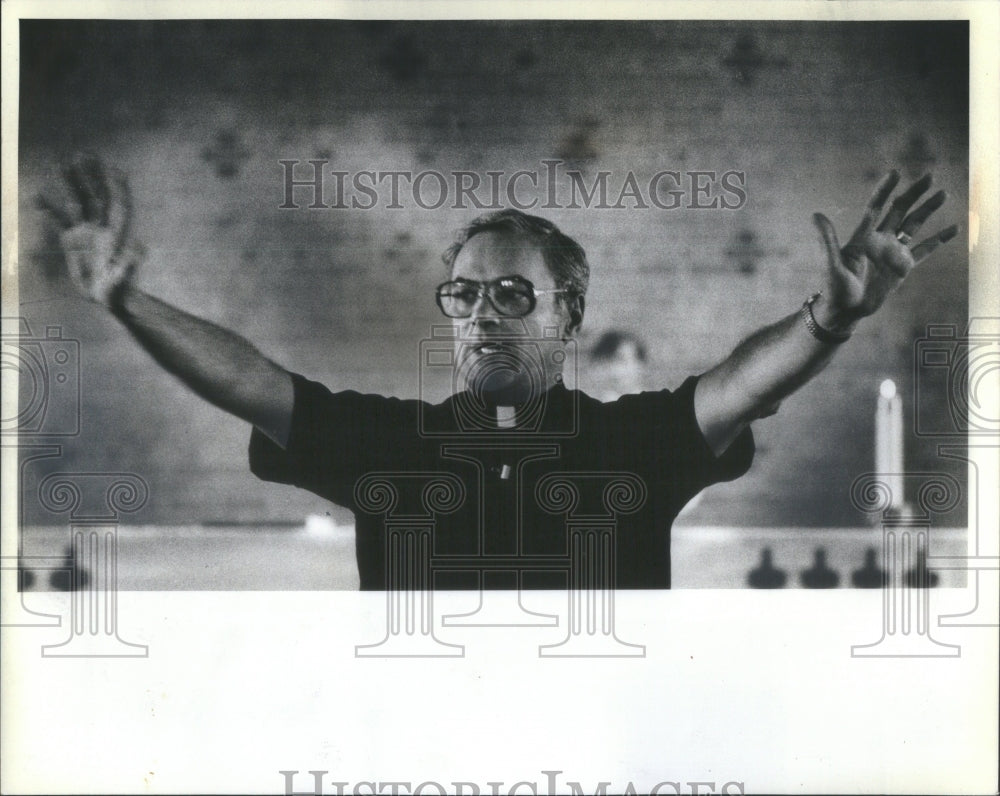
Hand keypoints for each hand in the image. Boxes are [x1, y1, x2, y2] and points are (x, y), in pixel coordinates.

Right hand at [38, 153, 143, 307]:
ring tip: (61, 164)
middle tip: (83, 154)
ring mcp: (86, 232)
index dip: (118, 187)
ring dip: (70, 184)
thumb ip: (130, 263)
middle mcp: (102, 227)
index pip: (118, 204)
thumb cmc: (118, 290)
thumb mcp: (123, 278)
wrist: (107, 298)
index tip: (115, 168)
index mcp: (117, 233)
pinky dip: (50, 209)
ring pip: (77, 202)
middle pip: (96, 196)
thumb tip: (141, 248)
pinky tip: (38, 197)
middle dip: (90, 176)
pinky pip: (60, 220)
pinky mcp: (72, 240)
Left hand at [811, 171, 957, 331]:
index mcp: (863, 237)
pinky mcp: (903, 266)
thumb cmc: (835, 289)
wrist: (846, 310)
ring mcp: (893, 252)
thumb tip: (815, 216)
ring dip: (928, 209)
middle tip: (929, 176)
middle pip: (900, 210)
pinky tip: (953, 228)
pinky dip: (939, 240)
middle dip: (914, 193)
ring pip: (914, 225)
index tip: (895, 173)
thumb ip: (827, 240)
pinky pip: (925, 249)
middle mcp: (880, 240)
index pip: (876, 207)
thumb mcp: (831, 264)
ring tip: (943, 193)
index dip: (885, 190)